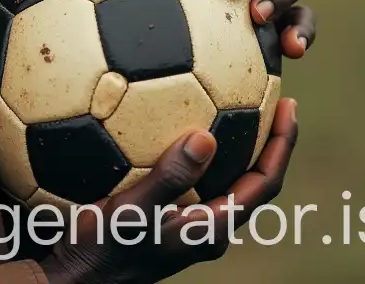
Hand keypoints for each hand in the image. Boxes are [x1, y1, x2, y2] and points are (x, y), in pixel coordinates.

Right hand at [39, 99, 298, 283]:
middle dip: (271, 140)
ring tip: (238, 103)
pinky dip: (207, 151)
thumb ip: (169, 178)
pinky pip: (203, 180)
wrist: (76, 281)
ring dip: (244, 145)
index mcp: (211, 227)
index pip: (265, 183)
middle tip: (273, 98)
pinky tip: (182, 123)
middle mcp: (209, 228)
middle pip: (257, 181)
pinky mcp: (171, 218)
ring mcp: (191, 225)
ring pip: (232, 181)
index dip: (282, 145)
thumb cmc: (100, 247)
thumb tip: (206, 137)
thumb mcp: (131, 210)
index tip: (288, 106)